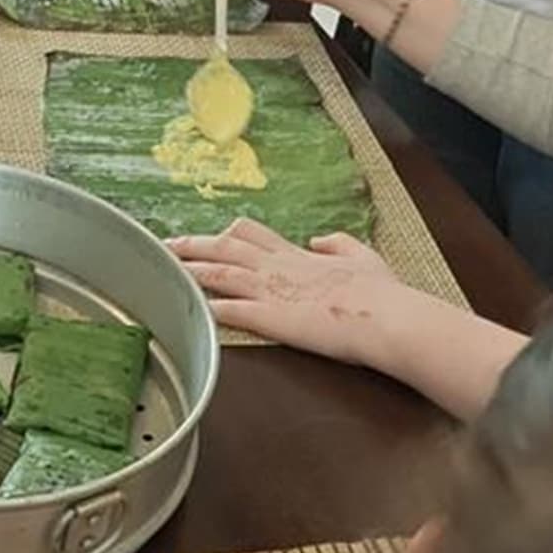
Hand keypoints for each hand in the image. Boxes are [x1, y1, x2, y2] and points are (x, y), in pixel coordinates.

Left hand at [167, 217, 403, 363]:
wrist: (386, 316)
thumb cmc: (380, 292)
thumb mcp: (362, 255)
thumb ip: (338, 243)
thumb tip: (318, 238)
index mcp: (298, 256)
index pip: (253, 235)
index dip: (227, 233)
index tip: (210, 235)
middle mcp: (279, 268)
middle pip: (227, 247)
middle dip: (195, 245)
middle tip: (168, 244)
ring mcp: (273, 291)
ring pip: (221, 272)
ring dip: (191, 270)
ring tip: (165, 268)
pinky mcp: (272, 318)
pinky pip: (232, 310)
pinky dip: (208, 307)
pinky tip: (189, 307)